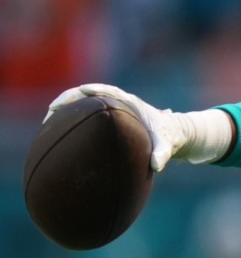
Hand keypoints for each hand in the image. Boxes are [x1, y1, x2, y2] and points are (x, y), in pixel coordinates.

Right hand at [47, 84, 228, 170]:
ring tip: (49, 121)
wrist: (175, 133)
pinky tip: (62, 132)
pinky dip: (76, 119)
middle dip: (70, 99)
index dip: (92, 91)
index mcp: (131, 104)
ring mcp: (114, 110)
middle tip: (52, 109)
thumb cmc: (170, 137)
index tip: (78, 93)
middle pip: (91, 95)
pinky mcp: (110, 119)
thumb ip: (163, 154)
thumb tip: (156, 166)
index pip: (109, 92)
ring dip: (69, 109)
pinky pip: (89, 116)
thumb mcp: (168, 146)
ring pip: (87, 105)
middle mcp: (120, 103)